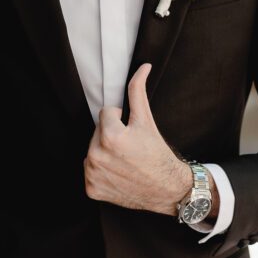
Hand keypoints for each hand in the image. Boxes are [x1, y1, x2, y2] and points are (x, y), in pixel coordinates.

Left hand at [83, 62, 214, 215]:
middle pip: (97, 132)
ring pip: (92, 150)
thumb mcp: (146, 120)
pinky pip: (90, 171)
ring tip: (124, 160)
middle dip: (111, 135)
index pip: (105, 114)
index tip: (132, 132)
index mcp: (110, 136)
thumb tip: (142, 67)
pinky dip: (101, 172)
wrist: (167, 189)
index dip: (120, 120)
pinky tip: (118, 174)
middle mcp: (97, 156)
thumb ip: (138, 91)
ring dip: (105, 152)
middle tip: (130, 148)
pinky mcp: (92, 189)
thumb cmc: (157, 154)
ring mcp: (93, 175)